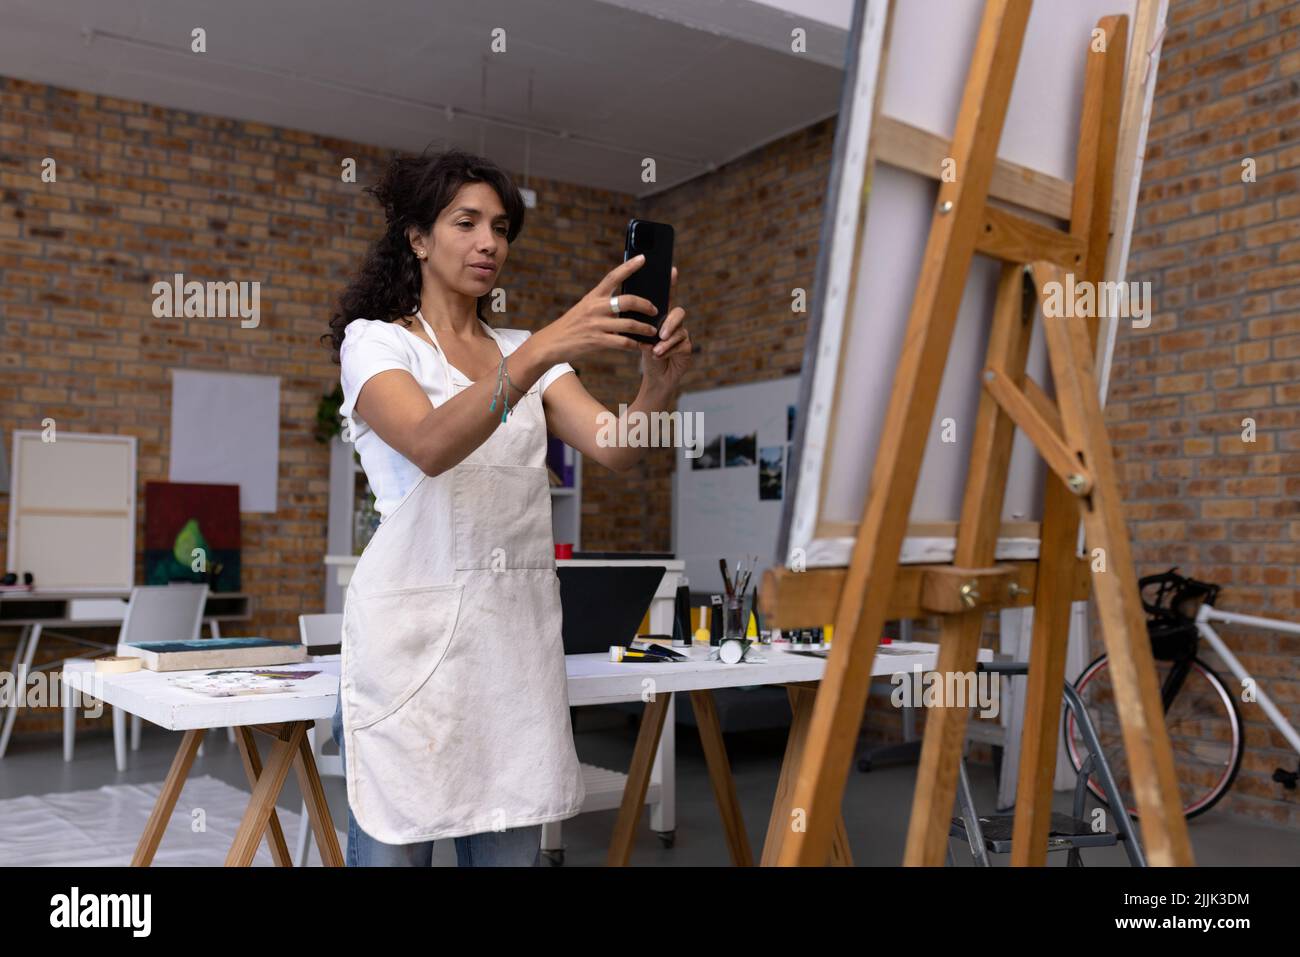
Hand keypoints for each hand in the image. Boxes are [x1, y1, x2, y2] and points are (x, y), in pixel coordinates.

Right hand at [533, 255, 659, 364]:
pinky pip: (622, 342)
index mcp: (593, 296)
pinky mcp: (597, 341)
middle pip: (628, 301)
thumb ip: (602, 304)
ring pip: (629, 324)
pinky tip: (639, 346)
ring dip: (644, 328)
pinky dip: (634, 345)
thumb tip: (625, 303)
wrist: (551, 343)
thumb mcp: (584, 308)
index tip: (643, 258)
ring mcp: (596, 325)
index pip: (613, 276)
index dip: (629, 266)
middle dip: (645, 305)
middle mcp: (595, 308)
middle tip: (655, 309)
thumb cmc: (571, 326)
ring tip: (652, 331)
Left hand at [639, 266, 690, 385]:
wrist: (655, 376)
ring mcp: (682, 335)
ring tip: (656, 348)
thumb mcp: (638, 337)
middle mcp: (674, 323)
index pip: (666, 297)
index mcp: (661, 316)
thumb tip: (634, 318)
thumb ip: (638, 326)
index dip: (671, 284)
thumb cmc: (646, 353)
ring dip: (666, 341)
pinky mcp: (687, 348)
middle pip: (678, 313)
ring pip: (680, 331)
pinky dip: (667, 351)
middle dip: (670, 322)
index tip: (672, 270)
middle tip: (660, 333)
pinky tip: (658, 355)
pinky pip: (681, 345)